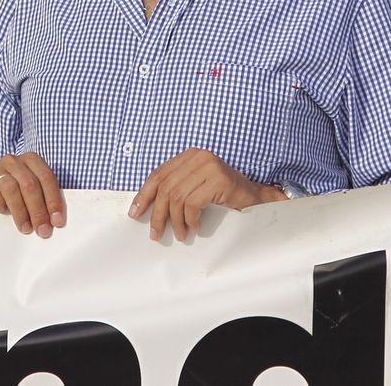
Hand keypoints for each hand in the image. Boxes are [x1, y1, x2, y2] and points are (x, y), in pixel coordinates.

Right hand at [0, 153, 65, 237]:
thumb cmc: (16, 191)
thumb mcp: (31, 190)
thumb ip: (44, 198)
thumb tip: (56, 220)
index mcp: (31, 160)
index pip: (46, 178)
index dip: (53, 201)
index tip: (57, 221)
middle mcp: (14, 161)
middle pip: (29, 184)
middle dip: (38, 210)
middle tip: (43, 231)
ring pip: (11, 188)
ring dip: (20, 212)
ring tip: (25, 228)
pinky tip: (4, 212)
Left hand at [128, 148, 284, 241]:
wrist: (256, 199)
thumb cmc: (223, 196)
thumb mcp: (195, 188)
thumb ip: (175, 189)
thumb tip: (146, 207)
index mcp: (189, 155)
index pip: (158, 174)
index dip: (144, 195)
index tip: (135, 213)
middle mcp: (198, 156)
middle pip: (165, 187)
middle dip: (157, 213)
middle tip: (155, 233)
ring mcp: (210, 166)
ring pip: (177, 197)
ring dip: (175, 221)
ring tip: (180, 234)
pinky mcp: (219, 179)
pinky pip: (193, 203)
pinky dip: (190, 220)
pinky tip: (195, 227)